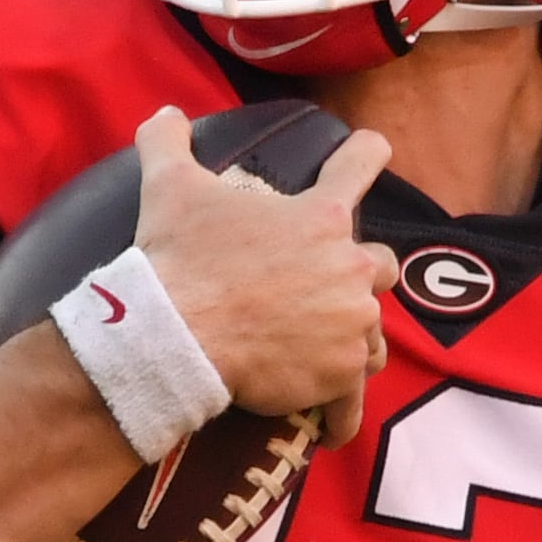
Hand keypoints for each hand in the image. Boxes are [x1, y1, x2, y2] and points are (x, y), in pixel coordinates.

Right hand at [128, 108, 398, 446]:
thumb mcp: (170, 187)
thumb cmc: (180, 258)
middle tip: (326, 290)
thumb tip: (161, 113)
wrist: (176, 333)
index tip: (375, 149)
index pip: (359, 166)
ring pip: (372, 332)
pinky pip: (353, 396)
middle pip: (380, 266)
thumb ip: (168, 143)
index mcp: (319, 217)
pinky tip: (334, 427)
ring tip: (325, 353)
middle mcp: (348, 268)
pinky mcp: (337, 374)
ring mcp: (349, 324)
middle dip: (359, 276)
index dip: (366, 154)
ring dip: (354, 338)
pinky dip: (344, 411)